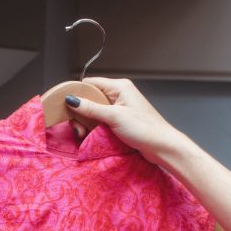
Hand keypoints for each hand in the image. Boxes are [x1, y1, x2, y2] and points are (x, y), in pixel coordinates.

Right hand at [62, 77, 183, 165]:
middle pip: (90, 98)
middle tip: (78, 127)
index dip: (77, 94)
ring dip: (87, 122)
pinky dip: (95, 127)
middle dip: (81, 113)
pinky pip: (101, 120)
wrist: (162, 146)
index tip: (68, 108)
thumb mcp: (114, 117)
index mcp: (119, 86)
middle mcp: (119, 94)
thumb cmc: (144, 129)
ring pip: (94, 111)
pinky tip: (92, 135)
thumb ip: (91, 108)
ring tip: (84, 134)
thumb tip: (71, 99)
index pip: (90, 83)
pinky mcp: (120, 120)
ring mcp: (120, 107)